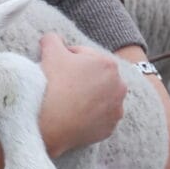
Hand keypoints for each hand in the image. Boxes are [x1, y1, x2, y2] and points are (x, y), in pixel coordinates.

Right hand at [35, 34, 126, 156]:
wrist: (50, 122)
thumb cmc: (53, 84)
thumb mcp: (50, 51)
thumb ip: (53, 38)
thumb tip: (53, 38)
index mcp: (109, 64)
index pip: (84, 57)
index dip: (67, 60)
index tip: (56, 68)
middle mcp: (119, 87)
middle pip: (94, 78)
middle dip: (81, 78)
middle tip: (61, 84)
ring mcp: (116, 110)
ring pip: (99, 98)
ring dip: (87, 97)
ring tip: (67, 101)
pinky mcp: (109, 129)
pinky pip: (98, 118)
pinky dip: (88, 116)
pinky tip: (73, 115)